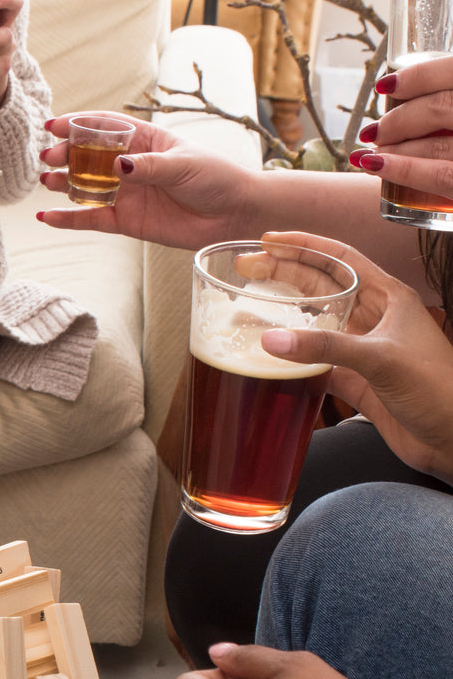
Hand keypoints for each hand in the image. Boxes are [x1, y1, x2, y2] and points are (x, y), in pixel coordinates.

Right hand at [36, 113, 256, 247]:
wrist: (232, 214)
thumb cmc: (215, 178)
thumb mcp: (183, 165)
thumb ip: (148, 166)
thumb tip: (117, 167)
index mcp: (145, 140)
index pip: (105, 126)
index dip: (78, 124)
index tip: (53, 125)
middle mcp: (130, 165)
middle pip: (89, 156)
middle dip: (66, 154)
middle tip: (48, 156)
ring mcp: (126, 193)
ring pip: (85, 187)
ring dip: (63, 183)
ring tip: (46, 181)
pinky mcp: (126, 220)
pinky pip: (91, 219)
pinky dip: (69, 219)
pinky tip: (47, 216)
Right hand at [251, 231, 452, 484]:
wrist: (452, 437)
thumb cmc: (438, 389)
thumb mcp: (381, 358)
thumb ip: (325, 348)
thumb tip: (272, 341)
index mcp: (388, 298)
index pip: (340, 258)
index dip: (304, 245)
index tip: (270, 240)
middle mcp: (373, 318)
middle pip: (320, 285)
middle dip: (283, 273)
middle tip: (247, 268)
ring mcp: (362, 349)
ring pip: (314, 321)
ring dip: (283, 311)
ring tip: (248, 302)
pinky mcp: (355, 379)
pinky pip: (315, 361)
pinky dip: (291, 357)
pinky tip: (269, 353)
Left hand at [351, 55, 452, 199]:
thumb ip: (452, 102)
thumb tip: (412, 92)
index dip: (419, 75)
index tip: (387, 85)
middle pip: (441, 107)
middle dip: (398, 118)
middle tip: (374, 130)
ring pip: (437, 143)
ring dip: (393, 146)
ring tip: (370, 153)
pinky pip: (441, 176)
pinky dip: (404, 169)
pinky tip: (375, 165)